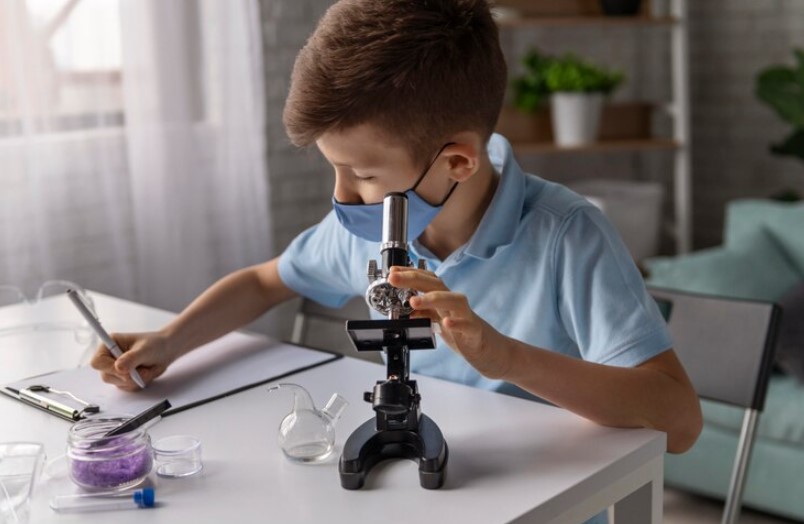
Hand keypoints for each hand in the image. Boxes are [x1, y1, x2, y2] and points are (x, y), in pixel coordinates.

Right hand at [90, 332, 175, 390]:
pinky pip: (127, 388)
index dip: (108, 368)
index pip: (97, 362)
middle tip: (143, 370)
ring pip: (118, 384)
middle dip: (127, 376)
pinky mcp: (123, 378)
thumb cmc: (155, 344)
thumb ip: (131, 358)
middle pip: (106, 376)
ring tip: (147, 369)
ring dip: (135, 380)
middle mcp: (110, 357)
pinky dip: (138, 383)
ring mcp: (116, 369)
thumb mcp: (145, 349)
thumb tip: (118, 367)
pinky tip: (145, 373)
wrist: (166, 351)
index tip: (124, 370)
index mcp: (110, 344)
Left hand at [387, 266, 510, 378]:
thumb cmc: (466, 335)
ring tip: (413, 302)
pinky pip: (467, 326)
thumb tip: (409, 310)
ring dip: (432, 299)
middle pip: (436, 285)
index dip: (410, 273)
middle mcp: (456, 305)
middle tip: (394, 278)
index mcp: (445, 301)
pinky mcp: (476, 333)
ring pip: (453, 301)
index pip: (427, 280)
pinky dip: (457, 323)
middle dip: (413, 279)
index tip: (392, 271)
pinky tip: (446, 323)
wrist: (493, 353)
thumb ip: (427, 314)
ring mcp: (467, 317)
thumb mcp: (441, 323)